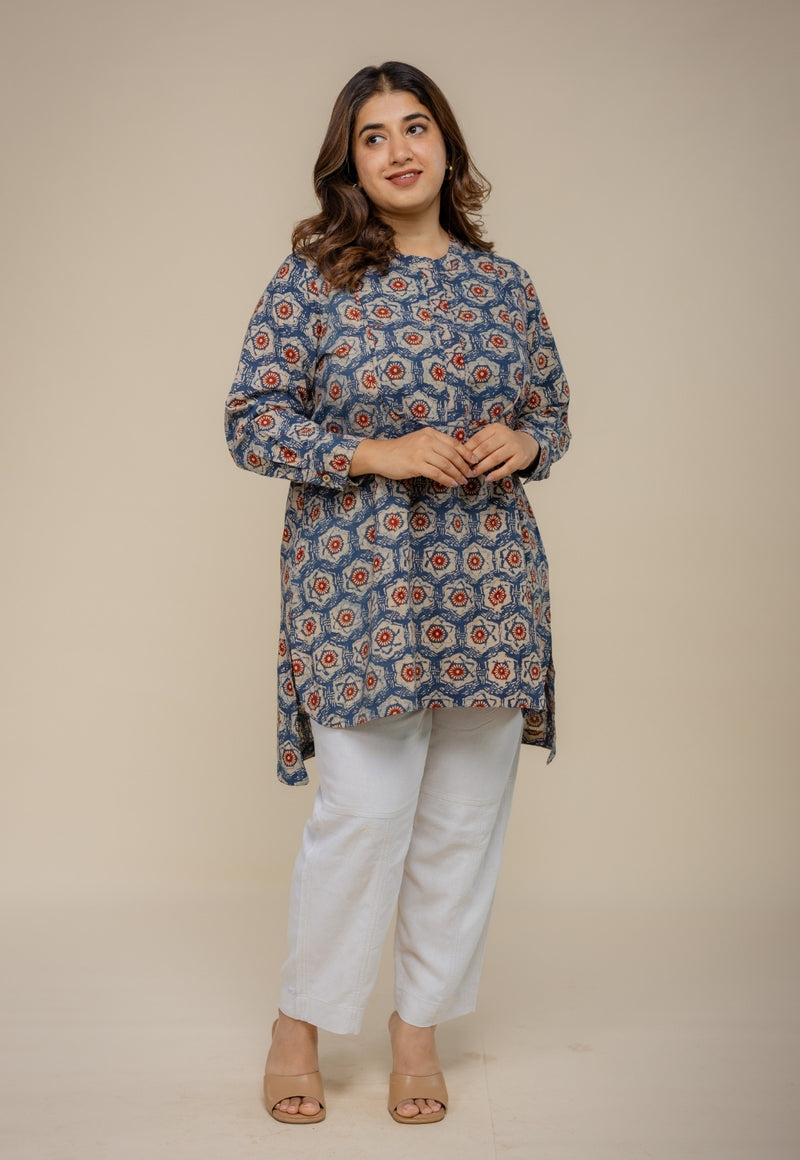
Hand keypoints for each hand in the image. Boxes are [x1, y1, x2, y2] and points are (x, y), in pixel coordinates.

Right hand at [350, 428, 473, 486]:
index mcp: (430, 433)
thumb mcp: (419, 441)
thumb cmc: (400, 450)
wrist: (380, 454)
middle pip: (453, 454)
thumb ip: (434, 445)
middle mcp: (427, 440)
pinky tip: (451, 484)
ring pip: (446, 465)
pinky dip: (447, 480)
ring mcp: (421, 452)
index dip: (466, 453)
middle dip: (464, 466)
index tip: (474, 461)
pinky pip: (437, 473)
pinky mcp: (416, 464)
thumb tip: (454, 456)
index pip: (454, 443)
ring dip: (457, 475)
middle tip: (470, 475)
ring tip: (462, 481)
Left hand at [463, 424, 539, 480]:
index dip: (467, 450)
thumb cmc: (504, 443)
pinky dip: (497, 474)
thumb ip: (479, 443)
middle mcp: (505, 434)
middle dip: (473, 460)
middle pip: (485, 448)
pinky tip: (488, 478)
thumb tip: (460, 454)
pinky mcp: (521, 457)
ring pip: (495, 458)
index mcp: (495, 428)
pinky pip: (507, 468)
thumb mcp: (492, 438)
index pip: (478, 439)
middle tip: (464, 469)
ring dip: (482, 467)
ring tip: (473, 474)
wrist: (527, 445)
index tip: (460, 460)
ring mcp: (514, 446)